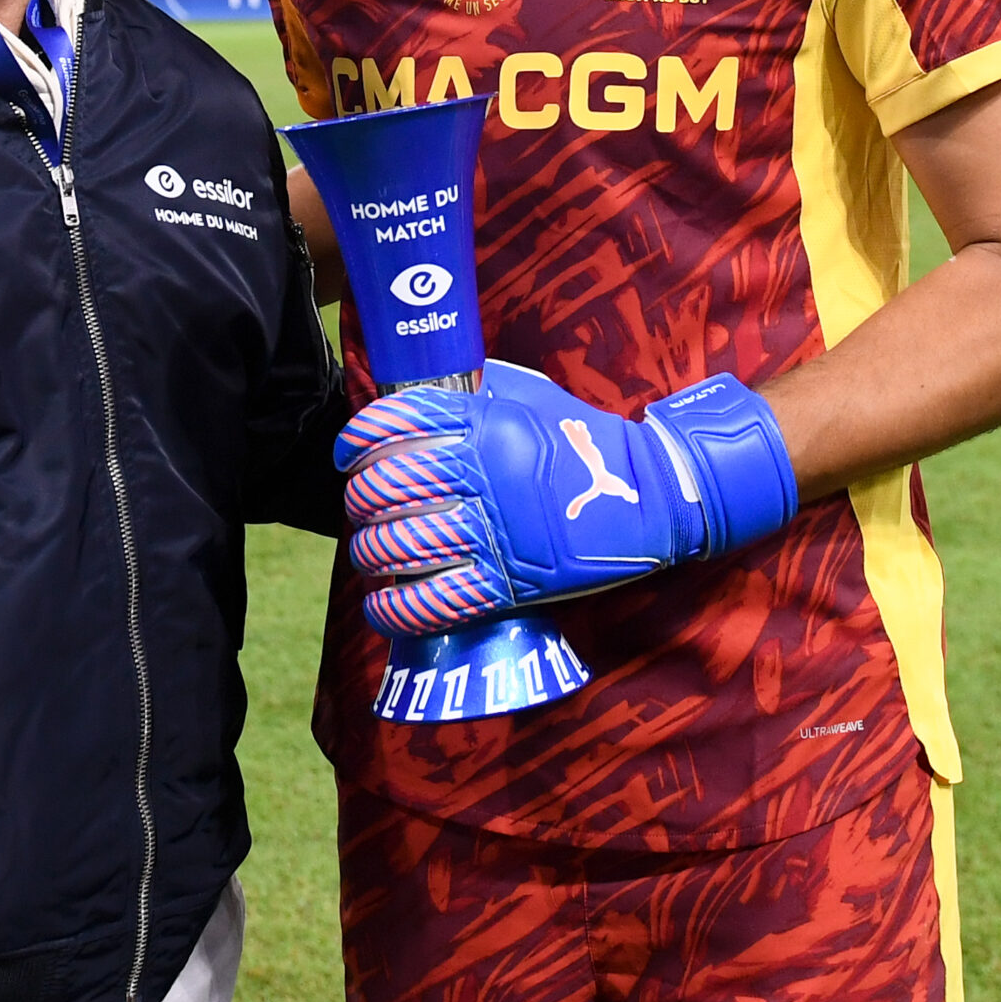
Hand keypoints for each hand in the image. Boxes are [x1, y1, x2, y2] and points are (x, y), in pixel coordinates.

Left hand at [335, 361, 796, 635]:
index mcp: (488, 423)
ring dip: (372, 551)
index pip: (400, 423)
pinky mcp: (511, 583)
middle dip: (361, 499)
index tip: (348, 452)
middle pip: (391, 486)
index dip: (360, 437)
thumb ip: (479, 394)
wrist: (652, 496)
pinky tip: (382, 604)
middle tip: (361, 505)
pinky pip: (435, 601)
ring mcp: (498, 532)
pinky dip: (396, 608)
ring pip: (404, 544)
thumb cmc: (586, 440)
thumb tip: (422, 395)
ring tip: (371, 552)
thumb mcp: (533, 398)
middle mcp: (486, 474)